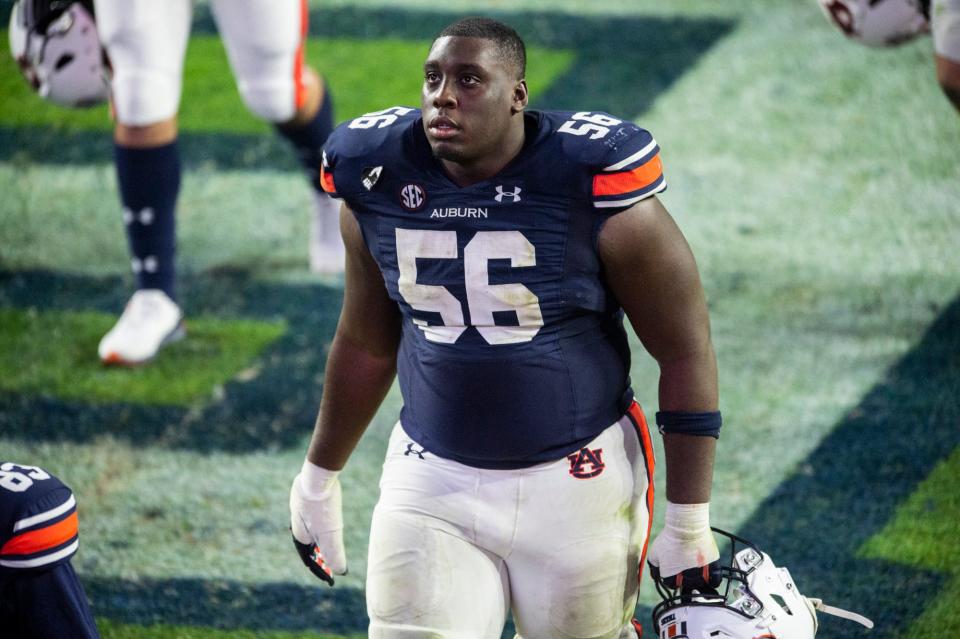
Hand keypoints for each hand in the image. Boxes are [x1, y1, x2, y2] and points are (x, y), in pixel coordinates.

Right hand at [289, 464, 346, 585]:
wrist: (318, 473)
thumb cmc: (322, 507)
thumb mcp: (330, 534)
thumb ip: (334, 554)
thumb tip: (341, 572)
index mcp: (299, 534)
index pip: (308, 559)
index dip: (320, 570)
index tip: (332, 579)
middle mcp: (296, 520)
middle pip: (307, 542)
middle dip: (317, 554)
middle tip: (328, 562)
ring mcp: (300, 503)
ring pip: (308, 525)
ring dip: (317, 536)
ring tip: (326, 541)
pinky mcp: (307, 490)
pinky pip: (312, 509)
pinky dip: (320, 518)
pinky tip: (327, 513)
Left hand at [647, 501, 720, 591]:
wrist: (686, 526)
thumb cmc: (669, 538)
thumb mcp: (654, 553)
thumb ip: (654, 566)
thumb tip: (655, 575)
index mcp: (671, 578)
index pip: (671, 585)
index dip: (671, 576)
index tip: (673, 567)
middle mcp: (687, 580)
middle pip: (686, 585)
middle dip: (684, 576)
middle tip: (684, 563)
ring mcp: (701, 574)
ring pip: (700, 584)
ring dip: (697, 577)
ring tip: (694, 564)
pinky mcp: (713, 566)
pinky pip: (715, 581)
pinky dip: (712, 579)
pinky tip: (707, 573)